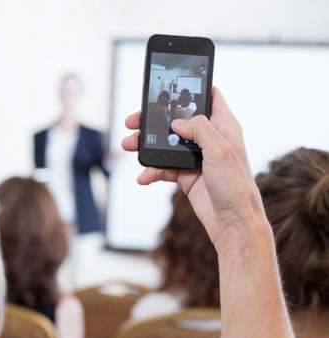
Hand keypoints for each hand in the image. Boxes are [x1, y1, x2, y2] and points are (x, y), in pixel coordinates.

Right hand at [122, 88, 264, 249]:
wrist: (233, 222)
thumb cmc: (236, 186)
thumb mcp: (220, 150)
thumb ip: (199, 129)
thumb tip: (176, 122)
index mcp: (223, 127)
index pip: (209, 97)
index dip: (192, 89)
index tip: (169, 86)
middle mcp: (209, 140)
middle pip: (178, 122)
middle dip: (155, 121)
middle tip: (134, 121)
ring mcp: (196, 159)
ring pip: (166, 146)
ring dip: (147, 147)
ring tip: (130, 146)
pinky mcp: (187, 177)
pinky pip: (164, 169)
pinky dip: (152, 172)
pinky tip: (143, 177)